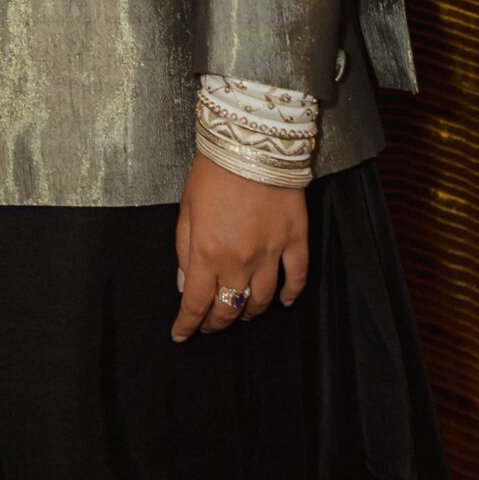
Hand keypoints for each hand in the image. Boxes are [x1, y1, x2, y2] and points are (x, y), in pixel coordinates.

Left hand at [171, 152, 307, 338]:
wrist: (251, 144)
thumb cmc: (212, 172)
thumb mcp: (186, 209)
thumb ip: (184, 250)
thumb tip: (185, 286)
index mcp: (208, 252)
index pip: (197, 303)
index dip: (188, 324)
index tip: (181, 335)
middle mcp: (240, 261)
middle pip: (230, 308)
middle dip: (217, 323)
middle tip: (209, 327)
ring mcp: (271, 254)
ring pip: (263, 300)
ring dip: (250, 312)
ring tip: (241, 313)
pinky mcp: (296, 242)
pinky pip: (296, 279)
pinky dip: (290, 295)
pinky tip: (283, 302)